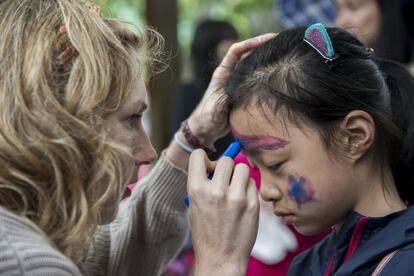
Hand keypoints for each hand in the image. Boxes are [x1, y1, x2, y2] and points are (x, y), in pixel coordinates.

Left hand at [187, 33, 276, 147]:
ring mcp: (237, 83)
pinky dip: (267, 75)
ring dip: (266, 60)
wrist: (206, 129)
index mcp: (222, 74)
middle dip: (263, 47)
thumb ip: (221, 102)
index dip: (250, 43)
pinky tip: (278, 75)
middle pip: (248, 54)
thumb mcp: (214, 110)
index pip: (236, 51)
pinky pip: (257, 80)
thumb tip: (229, 96)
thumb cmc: (206, 118)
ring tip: (283, 55)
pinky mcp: (243, 93)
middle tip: (281, 44)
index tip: (267, 40)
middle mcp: (231, 75)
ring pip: (254, 66)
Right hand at [188, 149, 259, 275]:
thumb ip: (203, 183)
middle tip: (224, 179)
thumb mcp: (195, 206)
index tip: (208, 166)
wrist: (220, 258)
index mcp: (196, 190)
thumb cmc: (206, 232)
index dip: (204, 158)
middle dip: (225, 167)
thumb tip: (216, 164)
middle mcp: (216, 191)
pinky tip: (242, 200)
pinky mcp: (252, 204)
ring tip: (235, 188)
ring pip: (242, 168)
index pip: (198, 155)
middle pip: (225, 160)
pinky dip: (248, 188)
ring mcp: (236, 197)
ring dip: (239, 175)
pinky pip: (252, 183)